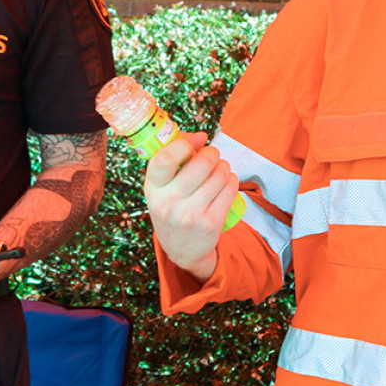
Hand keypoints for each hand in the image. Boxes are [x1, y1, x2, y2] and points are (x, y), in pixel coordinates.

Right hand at [142, 131, 238, 280]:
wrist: (181, 249)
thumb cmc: (172, 206)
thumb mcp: (162, 186)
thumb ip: (173, 158)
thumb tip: (200, 136)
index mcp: (152, 188)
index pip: (165, 158)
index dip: (184, 144)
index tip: (195, 142)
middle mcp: (168, 203)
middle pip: (201, 163)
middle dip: (212, 154)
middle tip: (212, 156)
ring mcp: (189, 215)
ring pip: (219, 175)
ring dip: (224, 167)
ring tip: (220, 170)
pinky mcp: (210, 224)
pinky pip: (230, 190)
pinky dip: (232, 180)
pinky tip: (227, 181)